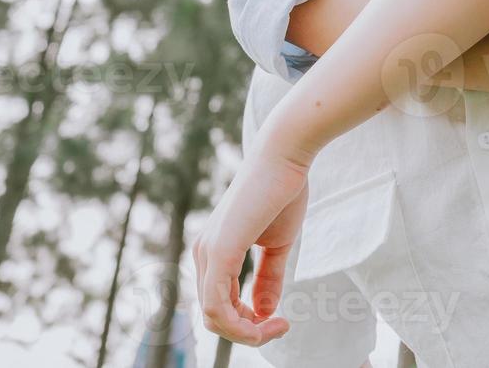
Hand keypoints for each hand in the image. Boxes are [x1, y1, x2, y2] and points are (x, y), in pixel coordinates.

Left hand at [191, 137, 311, 345]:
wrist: (285, 156)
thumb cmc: (282, 192)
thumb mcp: (277, 245)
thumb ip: (268, 278)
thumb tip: (265, 312)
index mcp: (214, 250)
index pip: (219, 304)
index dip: (247, 323)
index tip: (280, 321)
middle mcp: (203, 252)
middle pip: (214, 316)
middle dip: (247, 332)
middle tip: (280, 327)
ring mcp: (208, 252)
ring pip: (214, 317)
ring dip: (247, 333)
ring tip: (278, 326)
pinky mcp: (219, 251)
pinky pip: (218, 306)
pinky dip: (241, 325)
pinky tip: (269, 320)